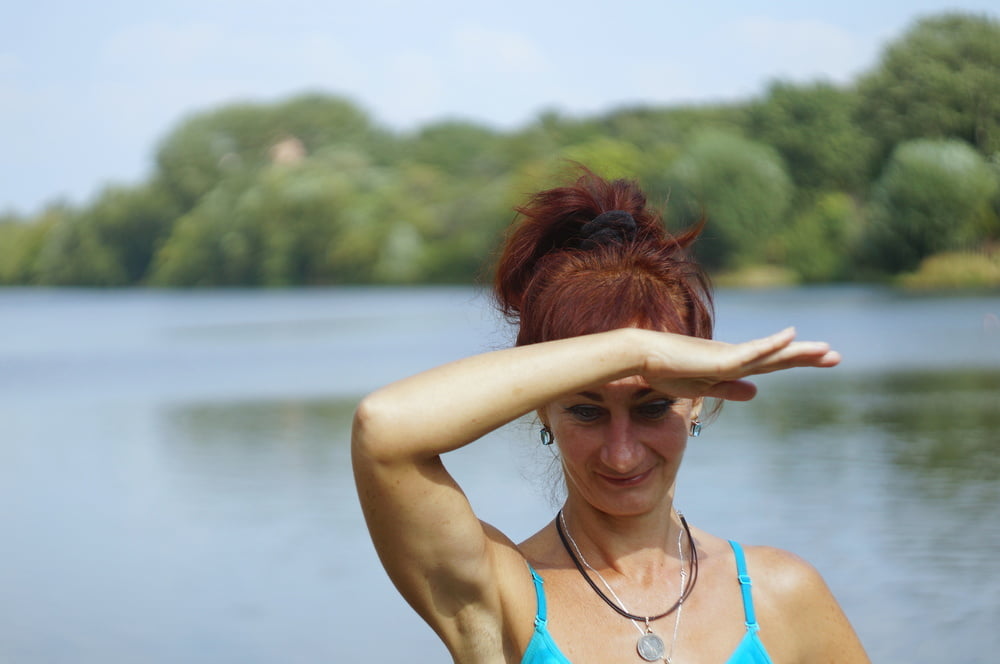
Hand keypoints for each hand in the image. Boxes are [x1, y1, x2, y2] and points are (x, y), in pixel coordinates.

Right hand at [641, 327, 839, 400]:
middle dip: (807, 357)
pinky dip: (771, 344)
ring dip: (798, 351)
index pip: (772, 364)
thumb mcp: (703, 387)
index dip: (798, 360)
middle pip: (779, 357)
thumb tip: (757, 392)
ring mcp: (730, 356)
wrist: (644, 358)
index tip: (824, 358)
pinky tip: (790, 335)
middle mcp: (736, 357)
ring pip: (771, 354)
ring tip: (826, 350)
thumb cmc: (667, 372)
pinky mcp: (721, 357)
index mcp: (733, 366)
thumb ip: (729, 389)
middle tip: (837, 357)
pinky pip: (751, 351)